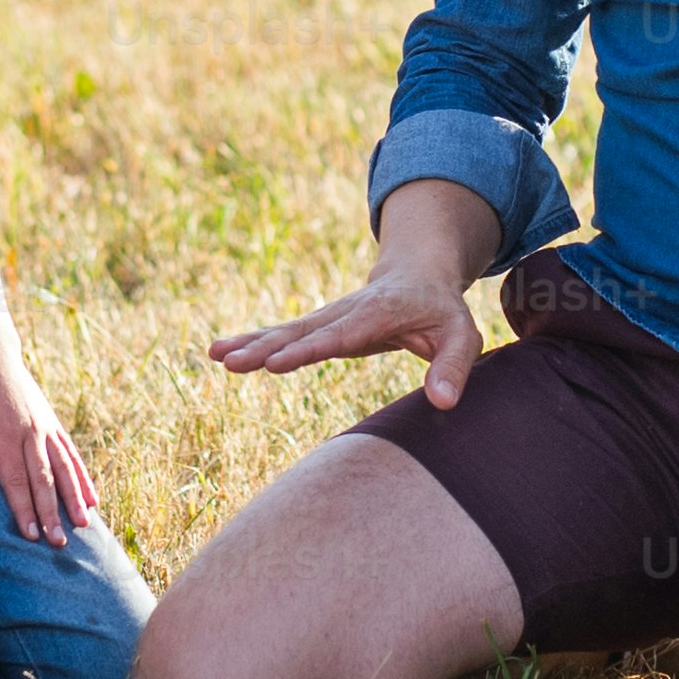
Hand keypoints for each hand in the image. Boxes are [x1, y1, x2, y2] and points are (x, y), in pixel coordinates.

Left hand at [0, 328, 99, 543]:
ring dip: (74, 498)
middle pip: (44, 480)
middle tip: (59, 542)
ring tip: (85, 524)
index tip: (31, 535)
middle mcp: (32, 433)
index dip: (24, 509)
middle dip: (52, 513)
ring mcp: (46, 428)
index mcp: (6, 434)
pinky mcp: (53, 424)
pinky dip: (82, 477)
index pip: (16, 480)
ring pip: (65, 468)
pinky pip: (71, 455)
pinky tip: (92, 499)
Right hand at [208, 266, 483, 410]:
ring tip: (216, 356)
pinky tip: (221, 353)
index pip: (339, 336)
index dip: (307, 350)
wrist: (418, 275)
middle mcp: (346, 312)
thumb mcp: (462, 336)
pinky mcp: (319, 327)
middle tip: (231, 361)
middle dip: (265, 347)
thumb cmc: (443, 312)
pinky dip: (253, 343)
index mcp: (379, 313)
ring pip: (286, 331)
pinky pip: (283, 335)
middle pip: (302, 332)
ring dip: (251, 344)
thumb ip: (454, 368)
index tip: (275, 364)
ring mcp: (329, 318)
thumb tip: (443, 403)